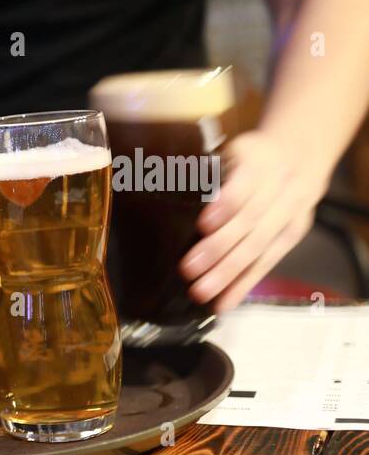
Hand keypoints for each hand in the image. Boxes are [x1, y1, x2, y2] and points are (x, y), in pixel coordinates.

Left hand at [179, 130, 328, 312]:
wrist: (296, 157)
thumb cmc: (245, 159)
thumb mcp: (227, 151)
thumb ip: (203, 171)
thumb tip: (159, 192)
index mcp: (258, 159)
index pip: (245, 183)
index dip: (226, 205)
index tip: (203, 224)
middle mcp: (280, 185)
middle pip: (250, 221)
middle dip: (219, 248)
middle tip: (188, 269)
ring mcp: (290, 212)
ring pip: (260, 246)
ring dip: (229, 273)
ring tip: (201, 292)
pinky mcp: (292, 234)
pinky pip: (268, 263)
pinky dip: (244, 285)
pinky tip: (224, 303)